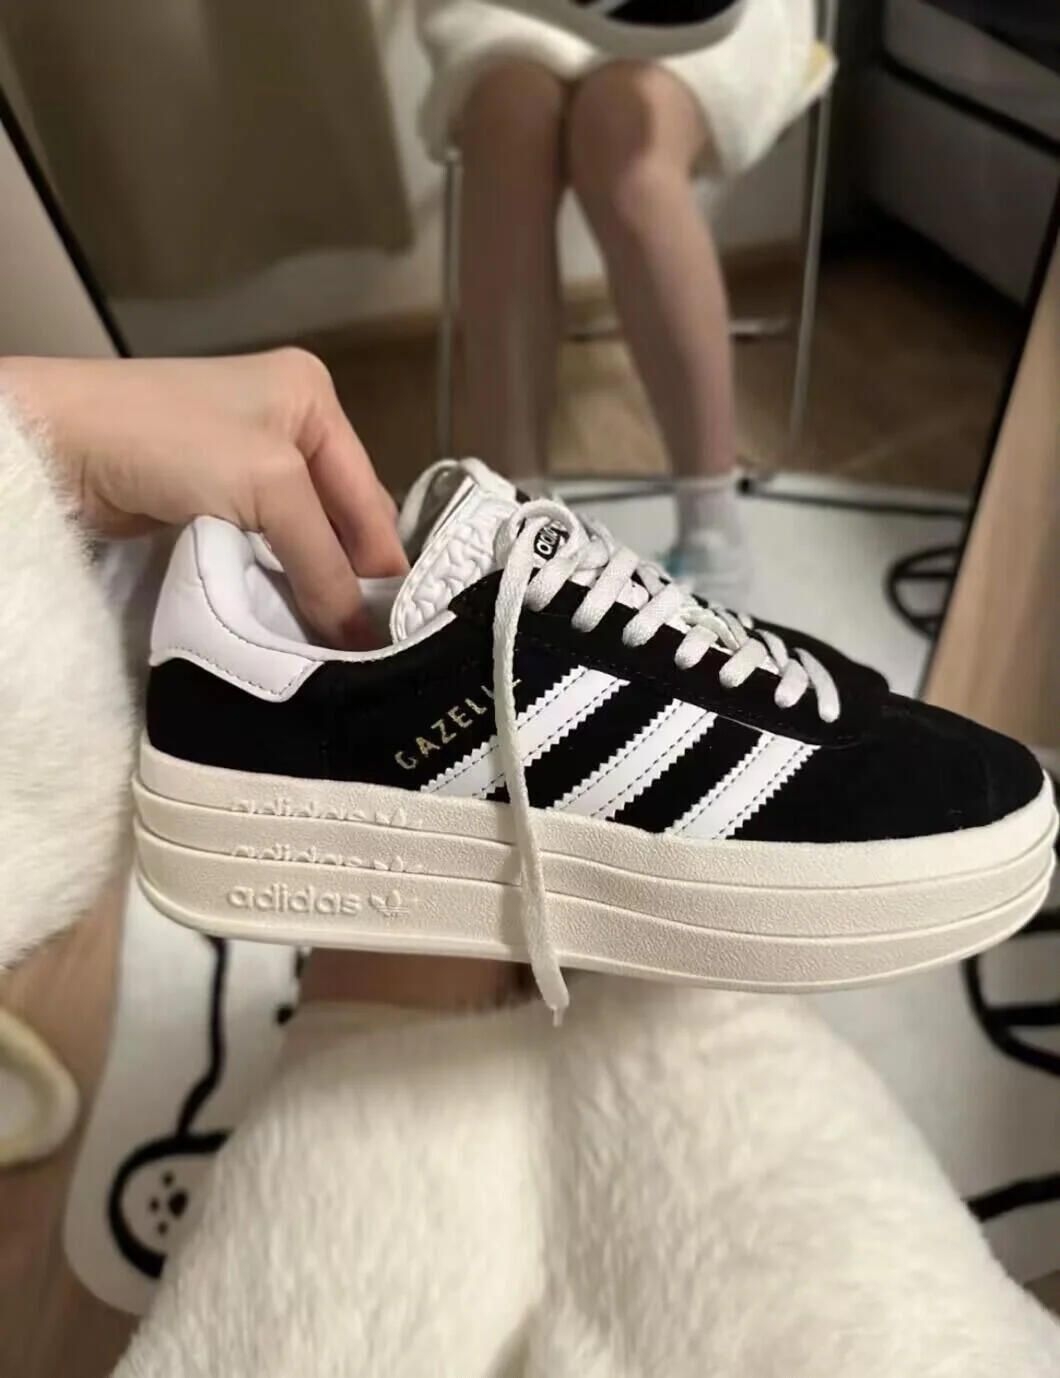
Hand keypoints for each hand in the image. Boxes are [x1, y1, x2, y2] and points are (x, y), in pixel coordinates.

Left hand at [0, 350, 406, 647]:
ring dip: (313, 585)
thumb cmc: (172, 441)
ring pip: (302, 538)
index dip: (383, 563)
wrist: (59, 444)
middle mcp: (288, 423)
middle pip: (340, 518)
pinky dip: (276, 581)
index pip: (369, 494)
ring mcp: (246, 461)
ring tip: (335, 642)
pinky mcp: (210, 498)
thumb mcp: (269, 487)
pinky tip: (289, 618)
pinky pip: (265, 548)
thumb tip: (360, 637)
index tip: (399, 631)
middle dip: (350, 576)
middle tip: (369, 644)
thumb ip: (324, 561)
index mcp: (313, 396)